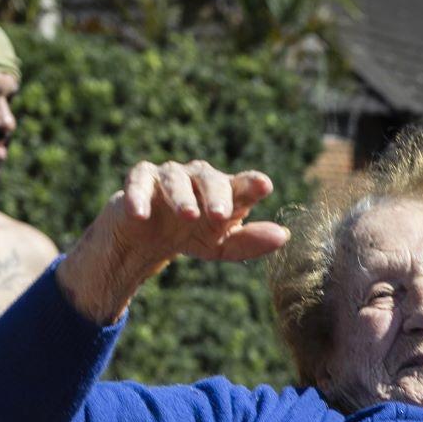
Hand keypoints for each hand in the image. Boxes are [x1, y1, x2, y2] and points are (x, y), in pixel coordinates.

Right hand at [59, 162, 289, 323]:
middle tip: (221, 215)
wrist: (147, 238)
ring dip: (182, 196)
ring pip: (176, 178)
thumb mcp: (221, 246)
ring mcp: (169, 176)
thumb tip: (284, 236)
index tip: (264, 186)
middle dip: (216, 195)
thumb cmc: (191, 236)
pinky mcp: (140, 180)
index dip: (251, 184)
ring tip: (188, 215)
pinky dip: (138, 197)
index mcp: (225, 190)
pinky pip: (139, 182)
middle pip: (209, 178)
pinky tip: (141, 214)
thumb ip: (250, 242)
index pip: (241, 184)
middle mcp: (198, 177)